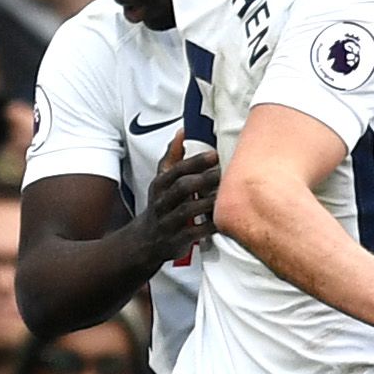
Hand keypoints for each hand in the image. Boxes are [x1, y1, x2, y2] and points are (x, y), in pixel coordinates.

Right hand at [136, 140, 219, 264]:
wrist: (146, 241)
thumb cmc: (161, 206)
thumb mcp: (162, 181)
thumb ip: (172, 157)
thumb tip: (182, 132)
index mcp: (160, 185)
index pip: (175, 170)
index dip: (195, 161)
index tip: (214, 154)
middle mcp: (162, 202)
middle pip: (181, 187)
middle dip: (204, 179)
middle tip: (226, 173)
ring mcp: (168, 222)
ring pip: (187, 209)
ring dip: (208, 201)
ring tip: (227, 194)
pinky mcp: (176, 240)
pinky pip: (194, 232)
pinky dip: (209, 226)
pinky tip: (223, 219)